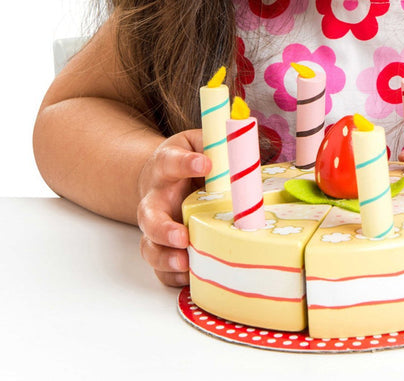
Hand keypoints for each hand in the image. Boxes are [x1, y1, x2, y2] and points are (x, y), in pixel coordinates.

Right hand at [136, 130, 210, 285]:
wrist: (160, 177)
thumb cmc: (184, 159)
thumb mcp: (197, 142)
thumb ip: (213, 143)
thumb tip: (240, 145)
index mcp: (164, 168)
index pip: (170, 162)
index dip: (186, 163)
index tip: (204, 165)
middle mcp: (155, 199)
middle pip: (149, 216)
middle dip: (163, 229)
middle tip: (182, 236)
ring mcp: (156, 226)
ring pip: (150, 246)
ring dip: (165, 258)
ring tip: (184, 262)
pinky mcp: (161, 246)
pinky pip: (160, 266)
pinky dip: (171, 275)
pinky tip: (188, 276)